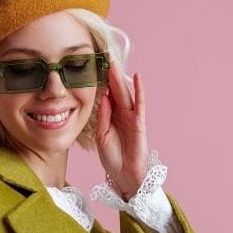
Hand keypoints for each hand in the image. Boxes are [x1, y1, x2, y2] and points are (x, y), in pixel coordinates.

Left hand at [95, 63, 149, 200]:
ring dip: (120, 79)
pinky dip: (139, 90)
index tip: (94, 66)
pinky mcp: (139, 123)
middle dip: (110, 75)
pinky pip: (139, 104)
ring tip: (115, 63)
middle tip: (104, 57)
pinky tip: (137, 78)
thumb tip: (103, 96)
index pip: (106, 94)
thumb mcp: (101, 135)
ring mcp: (132, 117)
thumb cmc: (112, 158)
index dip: (101, 81)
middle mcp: (122, 114)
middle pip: (115, 90)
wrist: (123, 175)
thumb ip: (103, 116)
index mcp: (111, 116)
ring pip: (126, 94)